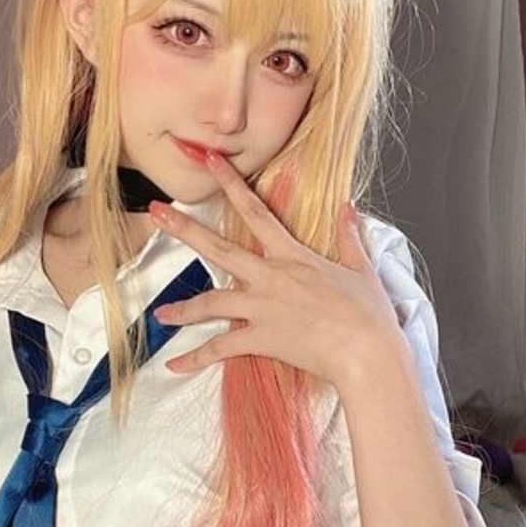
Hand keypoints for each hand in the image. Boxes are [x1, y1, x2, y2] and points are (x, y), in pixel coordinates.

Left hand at [150, 152, 404, 393]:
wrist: (367, 353)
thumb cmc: (369, 315)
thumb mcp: (362, 269)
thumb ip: (349, 237)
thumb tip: (348, 209)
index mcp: (293, 256)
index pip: (255, 211)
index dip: (231, 183)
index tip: (211, 161)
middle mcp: (270, 277)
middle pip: (218, 248)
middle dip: (183, 229)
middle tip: (156, 212)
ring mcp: (262, 308)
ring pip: (210, 303)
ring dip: (181, 308)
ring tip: (160, 313)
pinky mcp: (261, 339)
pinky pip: (219, 349)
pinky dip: (195, 358)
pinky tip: (174, 365)